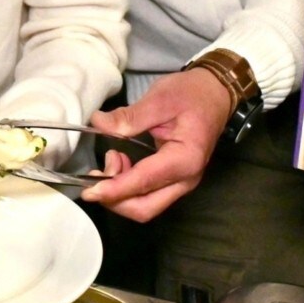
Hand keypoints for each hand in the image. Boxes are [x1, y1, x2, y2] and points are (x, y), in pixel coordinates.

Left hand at [78, 68, 233, 222]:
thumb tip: (98, 123)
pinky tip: (121, 164)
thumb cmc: (191, 94)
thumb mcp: (160, 98)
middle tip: (96, 173)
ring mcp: (182, 182)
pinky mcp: (175, 180)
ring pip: (145, 206)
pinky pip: (148, 195)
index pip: (143, 182)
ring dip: (120, 193)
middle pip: (144, 208)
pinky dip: (128, 188)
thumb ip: (130, 116)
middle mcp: (186, 179)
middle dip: (114, 199)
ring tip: (112, 159)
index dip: (113, 189)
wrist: (216, 93)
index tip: (88, 191)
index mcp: (185, 159)